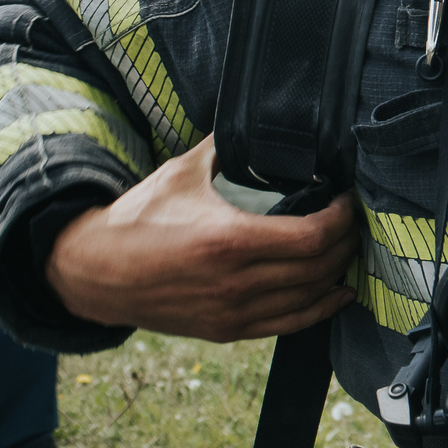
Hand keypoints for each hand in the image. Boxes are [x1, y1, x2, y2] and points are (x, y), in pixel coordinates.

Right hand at [44, 137, 358, 340]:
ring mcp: (232, 311)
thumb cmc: (136, 219)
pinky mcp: (226, 329)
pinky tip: (337, 293)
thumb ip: (225, 147)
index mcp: (229, 240)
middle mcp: (235, 282)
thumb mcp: (182, 173)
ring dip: (337, 274)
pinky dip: (319, 308)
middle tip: (354, 221)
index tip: (347, 200)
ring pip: (309, 299)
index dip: (341, 220)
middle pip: (318, 268)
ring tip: (349, 250)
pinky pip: (288, 324)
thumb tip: (256, 118)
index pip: (313, 237)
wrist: (92, 273)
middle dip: (346, 243)